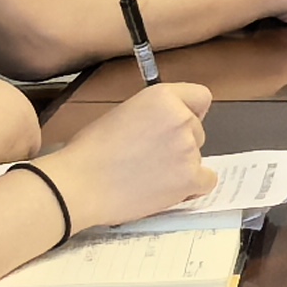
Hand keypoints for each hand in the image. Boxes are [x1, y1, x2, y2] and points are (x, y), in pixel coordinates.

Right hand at [43, 83, 215, 231]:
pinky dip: (192, 187)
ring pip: (198, 156)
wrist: (79, 185)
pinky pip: (206, 181)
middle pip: (197, 130)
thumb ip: (153, 114)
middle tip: (150, 157)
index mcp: (163, 97)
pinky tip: (168, 189)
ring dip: (181, 166)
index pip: (200, 97)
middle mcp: (181, 118)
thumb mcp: (123, 113)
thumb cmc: (90, 150)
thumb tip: (167, 126)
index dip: (189, 111)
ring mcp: (188, 149)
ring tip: (149, 176)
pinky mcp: (190, 178)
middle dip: (179, 142)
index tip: (176, 125)